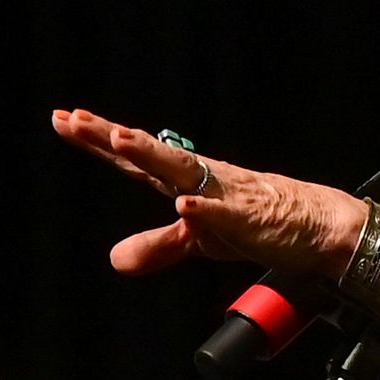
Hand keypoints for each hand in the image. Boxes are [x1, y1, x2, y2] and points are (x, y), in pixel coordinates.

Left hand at [50, 102, 368, 283]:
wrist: (315, 225)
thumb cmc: (256, 223)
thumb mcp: (197, 241)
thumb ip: (157, 247)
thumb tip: (115, 260)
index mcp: (184, 180)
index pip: (133, 159)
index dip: (97, 141)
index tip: (64, 119)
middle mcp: (199, 176)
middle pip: (148, 153)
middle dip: (111, 136)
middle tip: (75, 119)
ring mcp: (223, 192)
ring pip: (182, 168)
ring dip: (151, 155)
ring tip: (120, 141)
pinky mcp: (249, 215)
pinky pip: (224, 210)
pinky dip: (205, 207)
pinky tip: (185, 203)